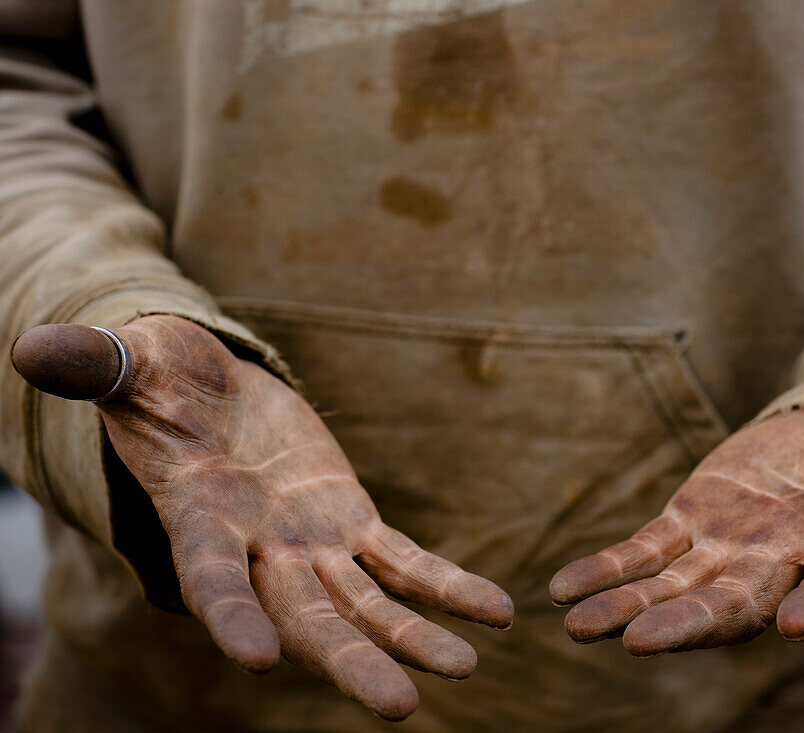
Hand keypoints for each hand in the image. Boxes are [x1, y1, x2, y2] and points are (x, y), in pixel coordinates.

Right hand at [11, 316, 512, 720]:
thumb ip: (98, 367)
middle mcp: (259, 549)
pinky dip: (446, 586)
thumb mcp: (134, 366)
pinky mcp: (352, 523)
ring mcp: (310, 543)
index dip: (230, 615)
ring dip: (414, 637)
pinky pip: (405, 561)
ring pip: (365, 603)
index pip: (211, 578)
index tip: (255, 659)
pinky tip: (496, 612)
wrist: (213, 395)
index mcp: (199, 518)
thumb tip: (35, 349)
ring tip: (466, 667)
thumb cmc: (162, 382)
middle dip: (350, 661)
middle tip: (399, 708)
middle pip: (305, 617)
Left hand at [549, 369, 803, 655]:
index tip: (802, 625)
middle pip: (740, 600)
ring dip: (629, 606)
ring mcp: (732, 546)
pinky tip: (562, 590)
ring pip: (678, 585)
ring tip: (580, 627)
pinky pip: (643, 553)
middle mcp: (786, 559)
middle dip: (694, 621)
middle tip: (643, 643)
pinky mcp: (693, 522)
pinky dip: (608, 570)